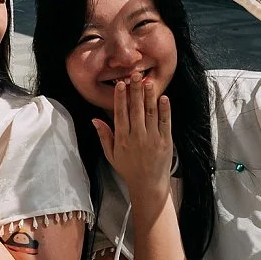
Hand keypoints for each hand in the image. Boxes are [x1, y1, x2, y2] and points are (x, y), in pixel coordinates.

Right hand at [93, 78, 172, 201]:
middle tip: (135, 75)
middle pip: (135, 109)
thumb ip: (104, 136)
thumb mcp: (111, 155)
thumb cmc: (128, 169)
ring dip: (149, 96)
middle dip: (135, 91)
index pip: (120, 114)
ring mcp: (153, 139)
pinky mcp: (166, 141)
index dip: (120, 98)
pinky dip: (164, 109)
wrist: (148, 184)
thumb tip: (95, 120)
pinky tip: (163, 98)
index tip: (121, 84)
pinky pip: (165, 122)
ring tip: (148, 81)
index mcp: (122, 139)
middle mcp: (137, 137)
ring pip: (150, 113)